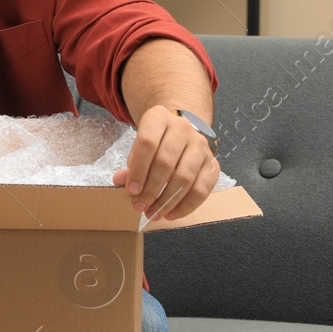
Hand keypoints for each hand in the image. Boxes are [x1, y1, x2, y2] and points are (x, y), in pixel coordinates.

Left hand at [111, 106, 219, 221]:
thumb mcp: (139, 146)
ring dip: (167, 200)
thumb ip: (131, 164)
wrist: (179, 131)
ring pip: (184, 177)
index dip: (138, 169)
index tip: (131, 190)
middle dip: (151, 189)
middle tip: (140, 206)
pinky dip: (186, 205)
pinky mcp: (213, 163)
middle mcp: (183, 128)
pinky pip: (202, 189)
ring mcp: (200, 145)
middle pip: (166, 162)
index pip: (147, 143)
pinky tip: (172, 214)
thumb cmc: (155, 142)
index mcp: (159, 117)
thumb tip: (119, 181)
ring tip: (153, 213)